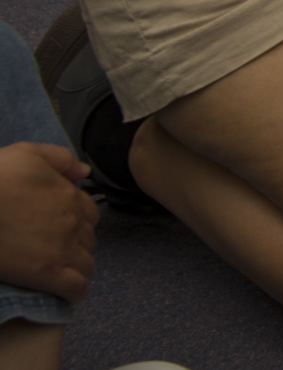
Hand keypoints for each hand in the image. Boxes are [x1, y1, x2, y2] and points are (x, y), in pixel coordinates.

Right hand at [0, 142, 97, 304]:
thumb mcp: (27, 154)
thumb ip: (59, 159)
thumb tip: (83, 172)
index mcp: (70, 196)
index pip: (90, 214)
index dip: (78, 222)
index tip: (63, 229)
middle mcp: (72, 222)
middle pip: (88, 239)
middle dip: (77, 244)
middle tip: (56, 250)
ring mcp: (61, 249)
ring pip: (86, 264)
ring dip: (77, 267)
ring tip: (60, 270)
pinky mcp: (46, 274)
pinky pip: (74, 288)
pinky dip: (74, 292)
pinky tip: (67, 294)